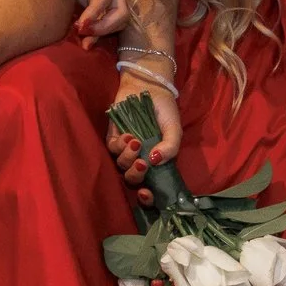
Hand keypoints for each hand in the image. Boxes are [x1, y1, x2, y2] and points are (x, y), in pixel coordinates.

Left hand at [43, 0, 128, 43]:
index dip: (95, 13)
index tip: (80, 26)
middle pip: (121, 10)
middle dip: (105, 26)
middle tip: (83, 34)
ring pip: (118, 18)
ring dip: (104, 32)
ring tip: (84, 43)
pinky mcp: (100, 1)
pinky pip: (107, 19)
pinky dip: (99, 31)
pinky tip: (85, 42)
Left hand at [108, 72, 182, 200]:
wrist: (149, 88)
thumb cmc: (164, 111)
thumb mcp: (174, 130)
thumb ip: (170, 147)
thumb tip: (155, 161)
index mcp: (157, 163)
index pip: (151, 188)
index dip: (147, 197)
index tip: (147, 194)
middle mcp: (141, 160)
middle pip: (132, 180)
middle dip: (135, 176)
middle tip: (142, 163)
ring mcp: (126, 150)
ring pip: (121, 166)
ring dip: (127, 157)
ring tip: (136, 141)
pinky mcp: (113, 138)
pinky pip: (112, 149)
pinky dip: (119, 145)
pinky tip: (128, 135)